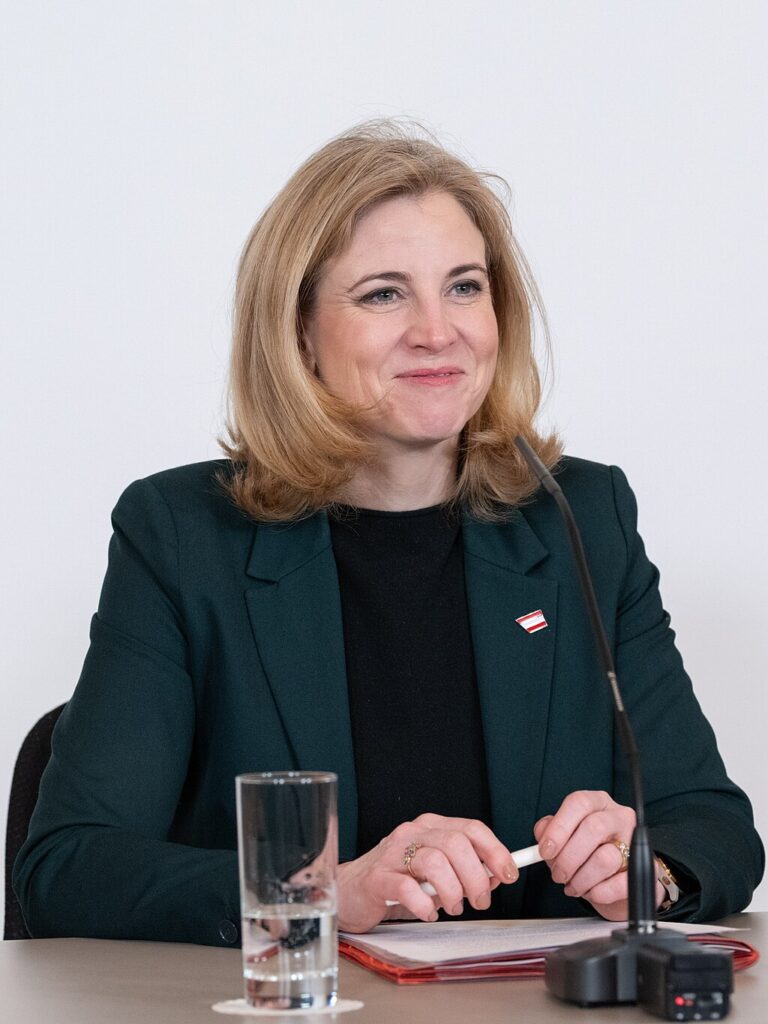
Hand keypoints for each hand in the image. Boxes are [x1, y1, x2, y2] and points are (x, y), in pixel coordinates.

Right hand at [337, 814, 519, 932]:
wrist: (350, 891)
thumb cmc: (395, 881)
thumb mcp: (434, 872)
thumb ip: (463, 870)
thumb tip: (495, 875)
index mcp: (430, 828)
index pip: (470, 828)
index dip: (495, 850)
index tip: (509, 872)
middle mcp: (411, 834)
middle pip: (455, 844)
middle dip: (476, 877)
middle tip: (479, 901)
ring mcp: (392, 854)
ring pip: (434, 862)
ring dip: (452, 892)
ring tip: (453, 908)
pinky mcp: (377, 878)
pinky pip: (407, 889)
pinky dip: (425, 905)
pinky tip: (428, 913)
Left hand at [534, 791, 664, 920]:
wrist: (616, 879)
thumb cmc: (586, 853)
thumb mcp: (565, 838)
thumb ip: (550, 831)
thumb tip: (543, 833)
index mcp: (597, 802)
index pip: (579, 803)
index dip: (559, 828)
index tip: (545, 850)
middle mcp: (619, 817)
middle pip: (593, 828)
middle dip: (568, 857)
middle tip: (558, 874)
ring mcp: (636, 842)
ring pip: (605, 858)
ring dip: (581, 879)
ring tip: (573, 885)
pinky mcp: (646, 870)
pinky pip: (619, 884)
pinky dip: (599, 892)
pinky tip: (592, 892)